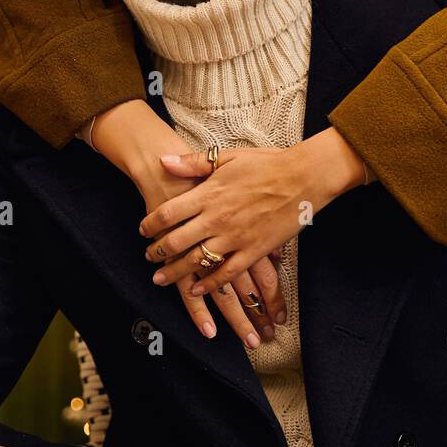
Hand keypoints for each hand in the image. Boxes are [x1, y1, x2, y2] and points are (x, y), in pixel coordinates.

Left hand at [92, 104, 285, 344]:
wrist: (303, 177)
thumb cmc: (267, 163)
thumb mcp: (227, 156)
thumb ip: (193, 163)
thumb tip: (162, 161)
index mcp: (209, 193)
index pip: (168, 213)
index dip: (151, 224)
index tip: (143, 230)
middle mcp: (218, 218)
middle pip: (176, 241)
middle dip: (157, 252)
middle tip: (148, 256)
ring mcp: (236, 237)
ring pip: (196, 261)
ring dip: (174, 272)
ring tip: (161, 278)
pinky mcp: (254, 250)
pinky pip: (226, 273)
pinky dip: (209, 285)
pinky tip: (196, 290)